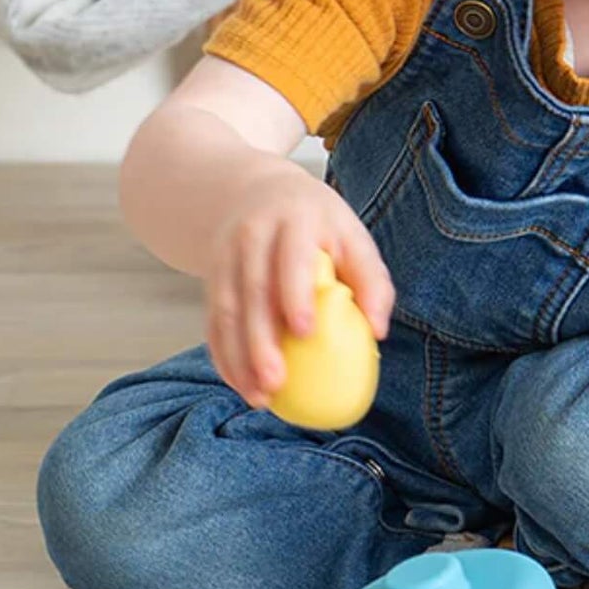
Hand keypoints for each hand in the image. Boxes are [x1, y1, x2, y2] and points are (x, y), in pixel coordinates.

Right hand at [204, 160, 393, 410]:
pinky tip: (240, 385)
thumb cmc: (317, 223)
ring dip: (239, 358)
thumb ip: (370, 278)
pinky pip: (214, 321)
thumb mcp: (350, 234)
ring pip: (227, 311)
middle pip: (253, 291)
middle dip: (261, 340)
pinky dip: (224, 356)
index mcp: (295, 220)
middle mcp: (254, 235)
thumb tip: (377, 331)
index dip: (295, 294)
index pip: (291, 257)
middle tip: (276, 382)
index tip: (305, 332)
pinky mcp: (212, 278)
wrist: (254, 191)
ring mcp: (227, 256)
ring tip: (259, 397)